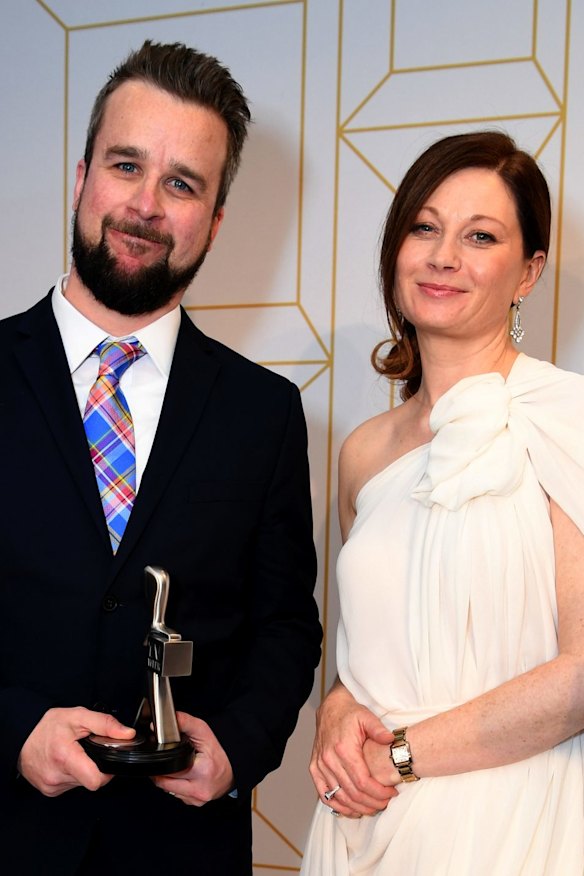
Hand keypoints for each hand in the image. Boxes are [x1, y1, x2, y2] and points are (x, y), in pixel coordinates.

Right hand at [18, 707, 134, 795]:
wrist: (22, 734)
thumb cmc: (48, 725)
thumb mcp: (79, 716)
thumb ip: (105, 724)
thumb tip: (128, 734)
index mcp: (65, 758)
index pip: (96, 781)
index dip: (107, 771)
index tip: (107, 758)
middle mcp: (57, 777)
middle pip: (91, 781)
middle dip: (95, 766)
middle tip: (88, 750)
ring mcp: (51, 787)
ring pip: (81, 783)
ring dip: (83, 770)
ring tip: (75, 753)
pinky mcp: (49, 791)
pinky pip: (71, 785)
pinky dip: (73, 774)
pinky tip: (67, 761)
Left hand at [153, 713, 233, 805]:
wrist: (235, 768)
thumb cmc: (220, 751)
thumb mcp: (204, 731)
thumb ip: (185, 723)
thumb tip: (166, 721)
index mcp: (201, 772)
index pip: (167, 770)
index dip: (162, 761)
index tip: (164, 754)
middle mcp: (199, 789)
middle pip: (164, 783)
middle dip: (164, 770)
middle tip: (172, 759)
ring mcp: (197, 799)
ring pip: (168, 790)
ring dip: (170, 779)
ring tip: (180, 766)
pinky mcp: (196, 803)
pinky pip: (177, 795)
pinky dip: (178, 786)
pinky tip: (186, 776)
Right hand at [309, 682, 397, 816]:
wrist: (330, 708)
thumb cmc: (350, 714)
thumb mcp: (367, 717)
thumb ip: (379, 729)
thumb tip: (391, 740)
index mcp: (343, 749)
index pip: (362, 782)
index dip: (378, 792)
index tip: (391, 793)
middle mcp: (329, 760)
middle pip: (352, 793)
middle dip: (372, 803)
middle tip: (386, 803)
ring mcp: (320, 766)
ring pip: (340, 797)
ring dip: (358, 808)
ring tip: (373, 808)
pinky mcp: (314, 769)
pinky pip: (324, 795)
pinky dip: (338, 806)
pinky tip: (352, 809)